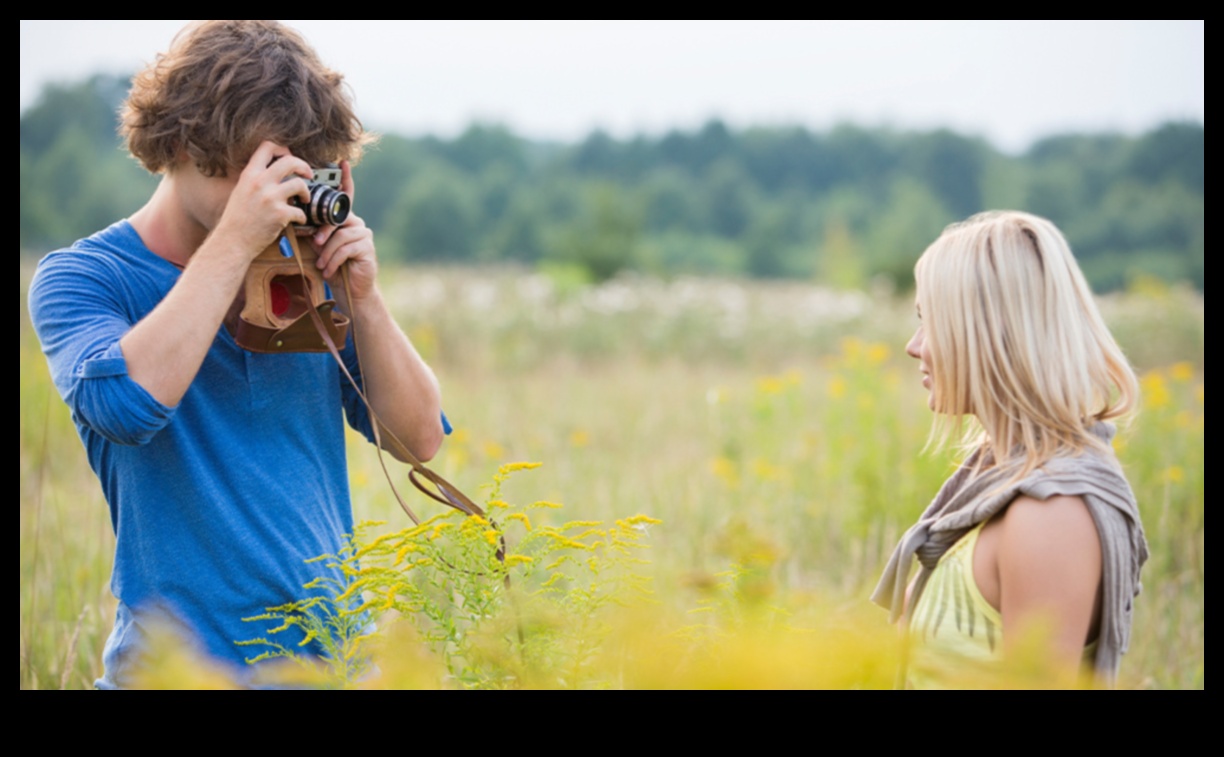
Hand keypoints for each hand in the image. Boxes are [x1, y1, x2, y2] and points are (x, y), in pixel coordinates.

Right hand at [211, 141, 312, 260]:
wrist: (231, 241)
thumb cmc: (236, 220)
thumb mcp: (240, 190)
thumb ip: (256, 179)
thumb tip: (273, 172)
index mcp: (249, 174)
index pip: (267, 147)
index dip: (283, 148)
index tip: (290, 156)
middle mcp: (260, 183)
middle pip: (290, 161)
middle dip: (304, 166)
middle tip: (309, 174)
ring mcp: (270, 198)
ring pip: (299, 184)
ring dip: (306, 192)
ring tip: (304, 199)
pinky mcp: (280, 214)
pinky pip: (300, 211)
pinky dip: (302, 216)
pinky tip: (297, 219)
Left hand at [309, 160, 378, 303]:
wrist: (351, 292)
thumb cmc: (334, 268)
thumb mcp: (320, 248)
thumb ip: (315, 232)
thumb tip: (298, 220)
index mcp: (345, 220)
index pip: (345, 197)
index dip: (345, 179)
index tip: (342, 162)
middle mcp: (357, 224)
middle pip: (337, 219)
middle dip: (323, 233)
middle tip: (314, 244)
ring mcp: (364, 235)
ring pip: (339, 235)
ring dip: (326, 253)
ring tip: (321, 266)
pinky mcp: (367, 248)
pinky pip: (345, 248)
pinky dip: (333, 260)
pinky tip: (328, 270)